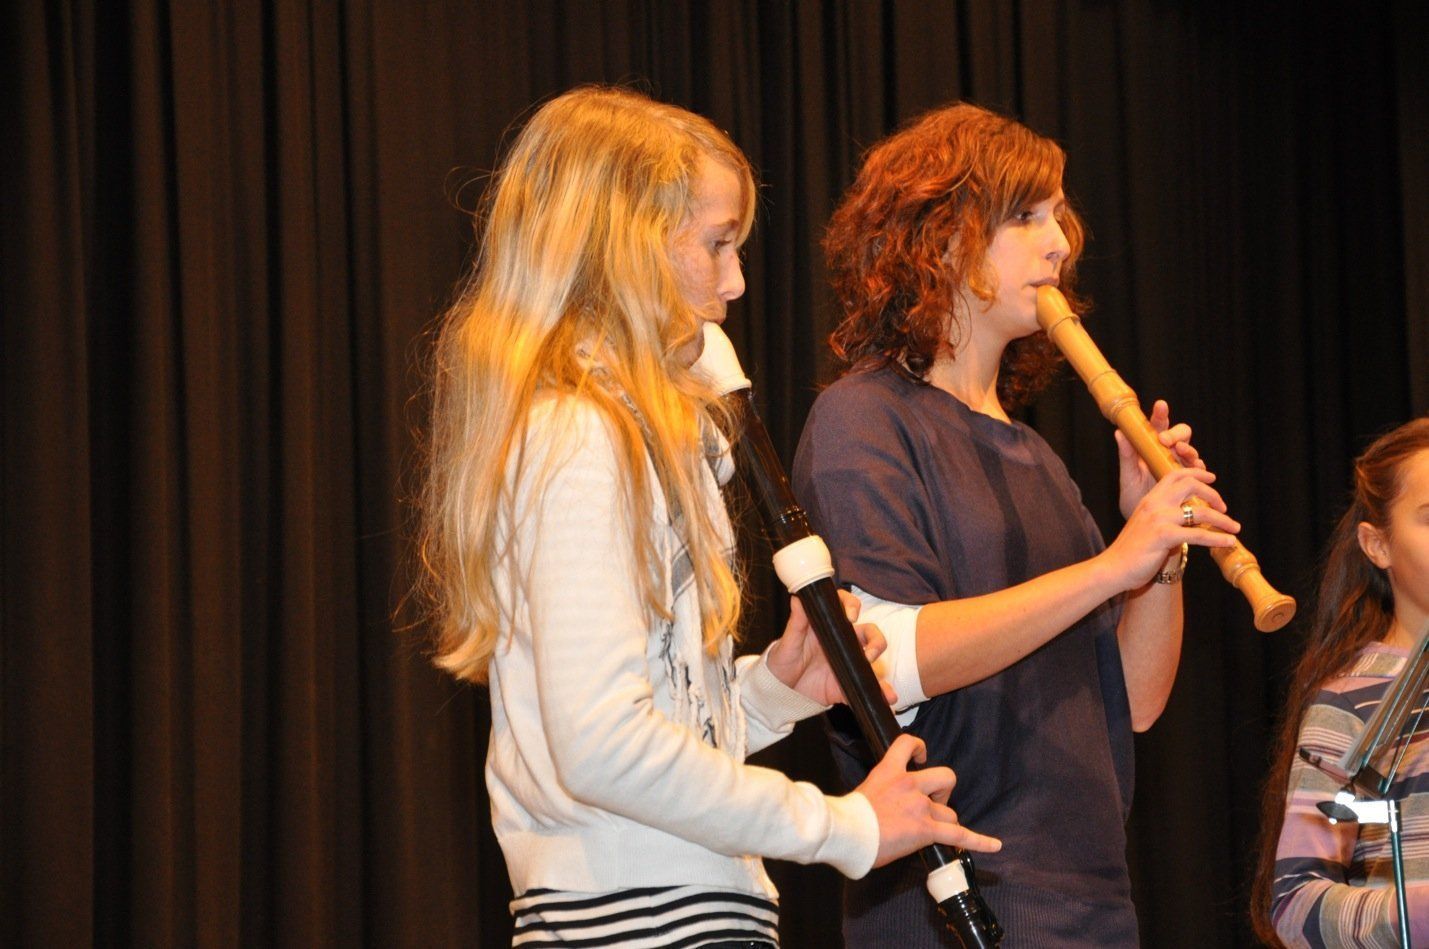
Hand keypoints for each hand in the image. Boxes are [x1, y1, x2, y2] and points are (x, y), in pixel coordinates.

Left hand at [766, 592, 895, 706]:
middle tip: (868, 653)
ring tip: (880, 680)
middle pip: (869, 633)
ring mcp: (848, 663)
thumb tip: (798, 598)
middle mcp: (842, 642)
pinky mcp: (848, 684)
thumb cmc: (782, 660)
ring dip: (881, 668)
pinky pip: (867, 687)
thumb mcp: (787, 643)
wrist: (779, 691)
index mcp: (828, 626)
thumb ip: (796, 622)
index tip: (851, 616)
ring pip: (873, 661)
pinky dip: (880, 693)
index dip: (853, 606)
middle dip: (876, 640)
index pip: (846, 607)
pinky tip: (887, 698)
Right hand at [856, 734, 1001, 866]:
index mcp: (889, 771)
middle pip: (946, 777)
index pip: (908, 744)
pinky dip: (979, 841)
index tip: (921, 756)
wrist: (847, 832)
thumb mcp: (863, 792)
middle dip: (944, 792)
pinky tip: (994, 845)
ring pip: (949, 812)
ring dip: (943, 822)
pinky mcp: (926, 829)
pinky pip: (959, 834)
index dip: (919, 748)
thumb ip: (881, 792)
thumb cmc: (848, 819)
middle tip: (932, 805)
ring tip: (929, 833)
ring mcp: (920, 807)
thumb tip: (887, 808)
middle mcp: (909, 785)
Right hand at [1103, 463, 1240, 588]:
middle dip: (1213, 494)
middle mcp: (1155, 504)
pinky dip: (1217, 538)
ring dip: (1223, 520)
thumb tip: (1187, 517)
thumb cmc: (1130, 551)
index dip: (1197, 474)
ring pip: (1201, 512)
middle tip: (1224, 507)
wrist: (1114, 567)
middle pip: (1191, 485)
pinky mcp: (1165, 536)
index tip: (1212, 478)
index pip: (1175, 475)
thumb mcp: (1145, 525)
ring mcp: (1160, 519)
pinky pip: (1198, 535)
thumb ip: (1163, 516)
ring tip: (1235, 528)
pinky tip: (1229, 542)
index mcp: (1150, 499)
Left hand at [1115, 400, 1204, 517]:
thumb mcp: (1128, 476)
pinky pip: (1199, 471)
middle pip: (1181, 434)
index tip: (1160, 406)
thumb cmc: (1133, 497)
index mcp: (1151, 447)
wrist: (1146, 524)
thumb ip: (1126, 456)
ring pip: (1191, 451)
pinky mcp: (1191, 480)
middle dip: (1176, 434)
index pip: (1157, 425)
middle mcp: (1169, 453)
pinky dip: (1199, 468)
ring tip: (1181, 452)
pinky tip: (1197, 469)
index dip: (1160, 414)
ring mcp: (1181, 465)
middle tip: (1167, 441)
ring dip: (1189, 450)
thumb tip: (1119, 432)